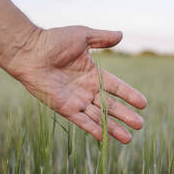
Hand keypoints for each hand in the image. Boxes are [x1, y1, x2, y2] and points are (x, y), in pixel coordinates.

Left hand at [7, 26, 146, 143]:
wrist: (30, 51)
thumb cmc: (54, 40)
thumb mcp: (82, 36)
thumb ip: (102, 38)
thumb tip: (121, 34)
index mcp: (93, 73)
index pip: (116, 87)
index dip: (129, 95)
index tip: (143, 104)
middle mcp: (87, 89)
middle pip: (110, 106)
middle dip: (125, 115)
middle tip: (140, 125)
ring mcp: (76, 100)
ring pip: (99, 117)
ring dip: (113, 128)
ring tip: (128, 139)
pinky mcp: (64, 108)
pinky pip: (81, 121)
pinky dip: (92, 129)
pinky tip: (104, 139)